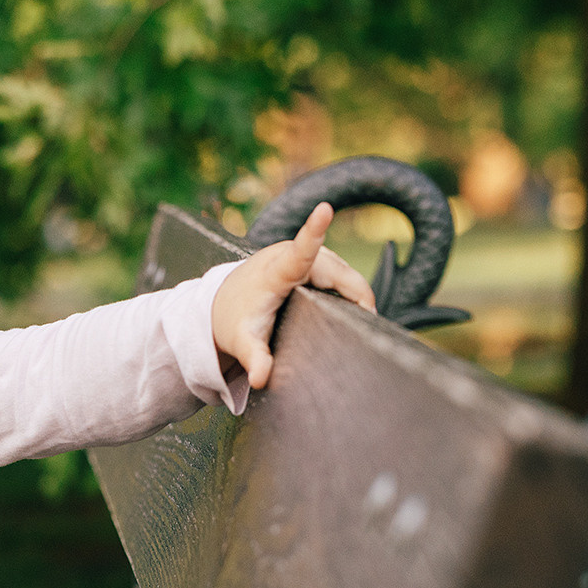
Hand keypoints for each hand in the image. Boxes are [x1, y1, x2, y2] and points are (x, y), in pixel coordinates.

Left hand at [211, 203, 375, 388]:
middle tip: (364, 326)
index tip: (324, 208)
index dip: (314, 231)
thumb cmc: (234, 320)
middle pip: (340, 273)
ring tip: (354, 317)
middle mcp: (290, 255)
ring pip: (344, 272)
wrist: (224, 303)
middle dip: (357, 297)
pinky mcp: (309, 257)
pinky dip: (350, 287)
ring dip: (354, 293)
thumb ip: (254, 359)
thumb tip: (259, 378)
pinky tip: (350, 305)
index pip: (300, 252)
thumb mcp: (242, 343)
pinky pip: (341, 271)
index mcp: (276, 272)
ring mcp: (302, 254)